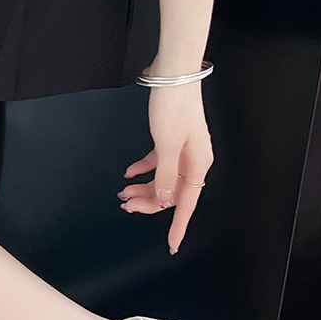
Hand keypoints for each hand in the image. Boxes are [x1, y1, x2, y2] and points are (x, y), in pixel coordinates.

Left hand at [117, 83, 213, 253]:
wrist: (173, 74)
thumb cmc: (173, 106)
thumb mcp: (166, 146)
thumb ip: (165, 176)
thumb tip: (166, 202)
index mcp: (197, 165)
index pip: (186, 204)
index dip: (177, 226)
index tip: (172, 245)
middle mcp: (192, 160)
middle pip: (170, 193)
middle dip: (148, 203)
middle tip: (125, 206)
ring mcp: (182, 150)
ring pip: (162, 179)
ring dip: (143, 187)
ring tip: (122, 193)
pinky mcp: (171, 139)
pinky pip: (157, 162)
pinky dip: (143, 169)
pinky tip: (128, 172)